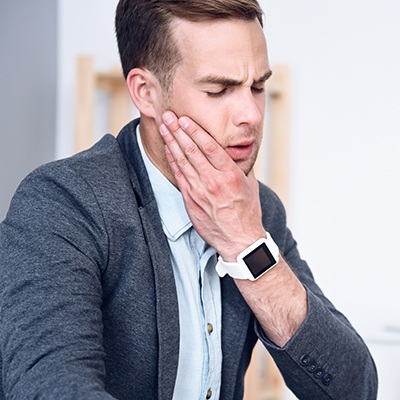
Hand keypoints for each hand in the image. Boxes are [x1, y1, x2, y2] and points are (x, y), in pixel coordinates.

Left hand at [159, 111, 265, 260]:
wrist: (239, 239)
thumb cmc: (247, 212)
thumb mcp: (250, 184)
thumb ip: (239, 166)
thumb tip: (234, 151)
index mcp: (230, 174)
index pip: (209, 146)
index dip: (194, 130)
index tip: (185, 118)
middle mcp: (213, 180)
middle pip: (192, 150)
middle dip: (178, 130)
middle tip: (168, 115)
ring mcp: (200, 191)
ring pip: (183, 161)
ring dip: (172, 142)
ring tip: (164, 127)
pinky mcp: (191, 200)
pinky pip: (180, 176)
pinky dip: (173, 161)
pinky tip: (168, 149)